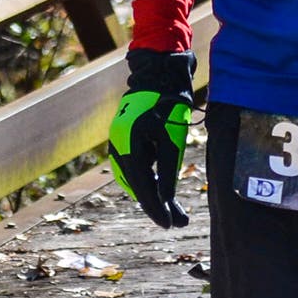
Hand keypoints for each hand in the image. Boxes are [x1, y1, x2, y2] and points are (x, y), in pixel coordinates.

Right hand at [108, 48, 195, 227]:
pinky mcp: (127, 139)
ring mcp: (120, 142)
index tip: (169, 225)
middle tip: (178, 221)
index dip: (156, 209)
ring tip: (176, 210)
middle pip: (138, 185)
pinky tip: (164, 188)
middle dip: (158, 205)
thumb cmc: (170, 103)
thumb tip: (166, 201)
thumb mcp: (173, 140)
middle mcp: (119, 145)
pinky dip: (150, 179)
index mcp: (129, 145)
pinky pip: (137, 166)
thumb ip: (169, 171)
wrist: (160, 71)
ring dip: (154, 193)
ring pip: (137, 177)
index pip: (143, 186)